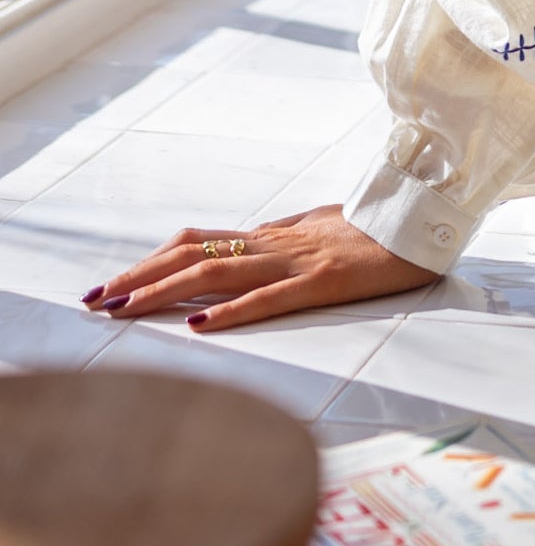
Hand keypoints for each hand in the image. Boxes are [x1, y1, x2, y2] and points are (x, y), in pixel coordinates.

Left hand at [82, 206, 436, 332]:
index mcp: (273, 235)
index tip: (111, 284)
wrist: (428, 219)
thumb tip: (253, 244)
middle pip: (192, 256)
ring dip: (163, 292)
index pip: (197, 243)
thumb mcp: (321, 228)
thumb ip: (286, 238)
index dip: (149, 261)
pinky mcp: (326, 281)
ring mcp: (299, 261)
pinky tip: (199, 326)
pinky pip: (271, 298)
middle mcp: (276, 244)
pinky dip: (231, 312)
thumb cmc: (379, 228)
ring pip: (218, 273)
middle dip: (138, 279)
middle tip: (95, 302)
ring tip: (124, 311)